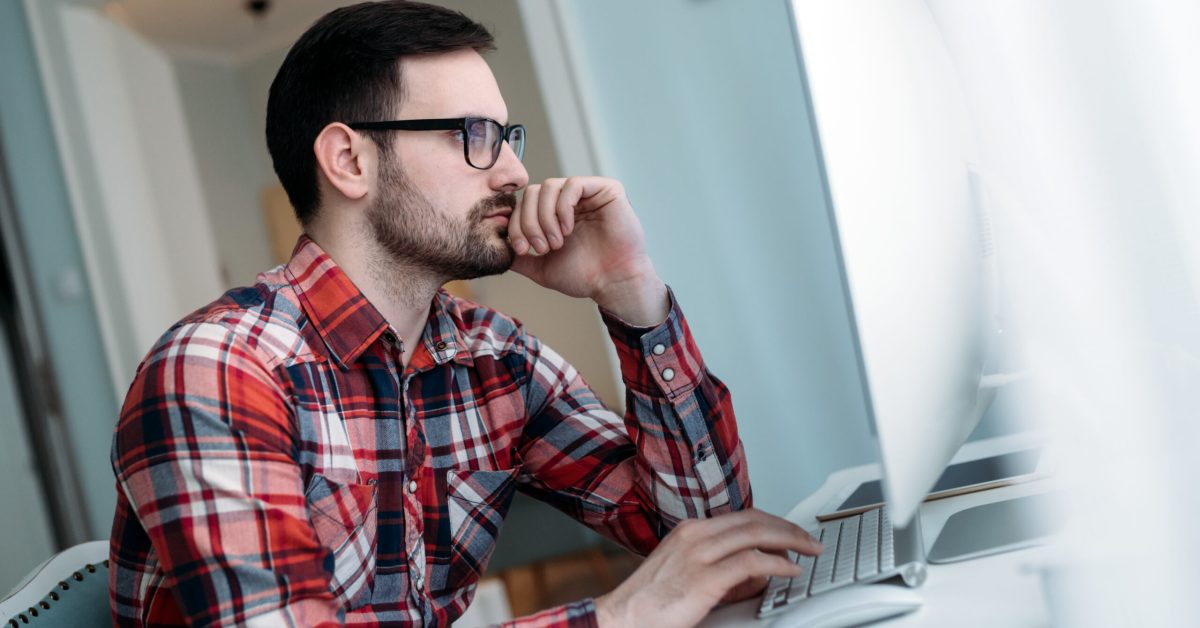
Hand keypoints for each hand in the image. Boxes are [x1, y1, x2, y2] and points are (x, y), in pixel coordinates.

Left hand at [507, 177, 666, 324]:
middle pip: (533, 192)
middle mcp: (570, 201)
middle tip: (541, 247)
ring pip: (549, 186)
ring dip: (546, 216)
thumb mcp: (542, 267)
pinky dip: (564, 207)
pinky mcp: (606, 190)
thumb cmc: (584, 276)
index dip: (517, 224)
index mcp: (555, 214)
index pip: (524, 204)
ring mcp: (588, 193)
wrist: (614, 284)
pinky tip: (568, 228)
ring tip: (557, 241)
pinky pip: (574, 184)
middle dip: (530, 221)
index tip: (523, 250)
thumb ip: (520, 257)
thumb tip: (497, 247)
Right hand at [594, 509, 822, 627]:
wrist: (621, 619)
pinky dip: (778, 563)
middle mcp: (695, 535)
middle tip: (810, 539)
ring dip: (790, 540)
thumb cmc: (650, 604)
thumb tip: (760, 574)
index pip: (742, 516)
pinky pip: (752, 562)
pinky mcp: (704, 578)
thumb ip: (724, 573)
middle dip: (788, 527)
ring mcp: (698, 554)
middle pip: (754, 519)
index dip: (773, 522)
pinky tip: (791, 569)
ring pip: (756, 533)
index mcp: (689, 531)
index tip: (792, 532)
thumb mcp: (688, 577)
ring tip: (809, 550)